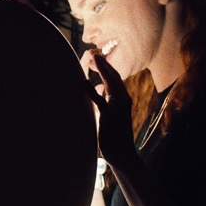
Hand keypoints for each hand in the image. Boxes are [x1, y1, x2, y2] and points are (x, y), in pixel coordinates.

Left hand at [84, 50, 135, 167]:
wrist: (123, 154)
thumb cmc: (115, 135)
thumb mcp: (109, 114)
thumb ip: (105, 101)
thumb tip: (100, 89)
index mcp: (123, 99)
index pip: (114, 77)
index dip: (105, 66)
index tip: (95, 57)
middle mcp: (123, 100)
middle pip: (113, 75)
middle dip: (103, 63)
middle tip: (92, 51)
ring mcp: (117, 107)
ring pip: (110, 83)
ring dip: (100, 69)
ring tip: (90, 57)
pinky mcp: (109, 116)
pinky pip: (100, 101)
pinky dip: (91, 90)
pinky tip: (82, 82)